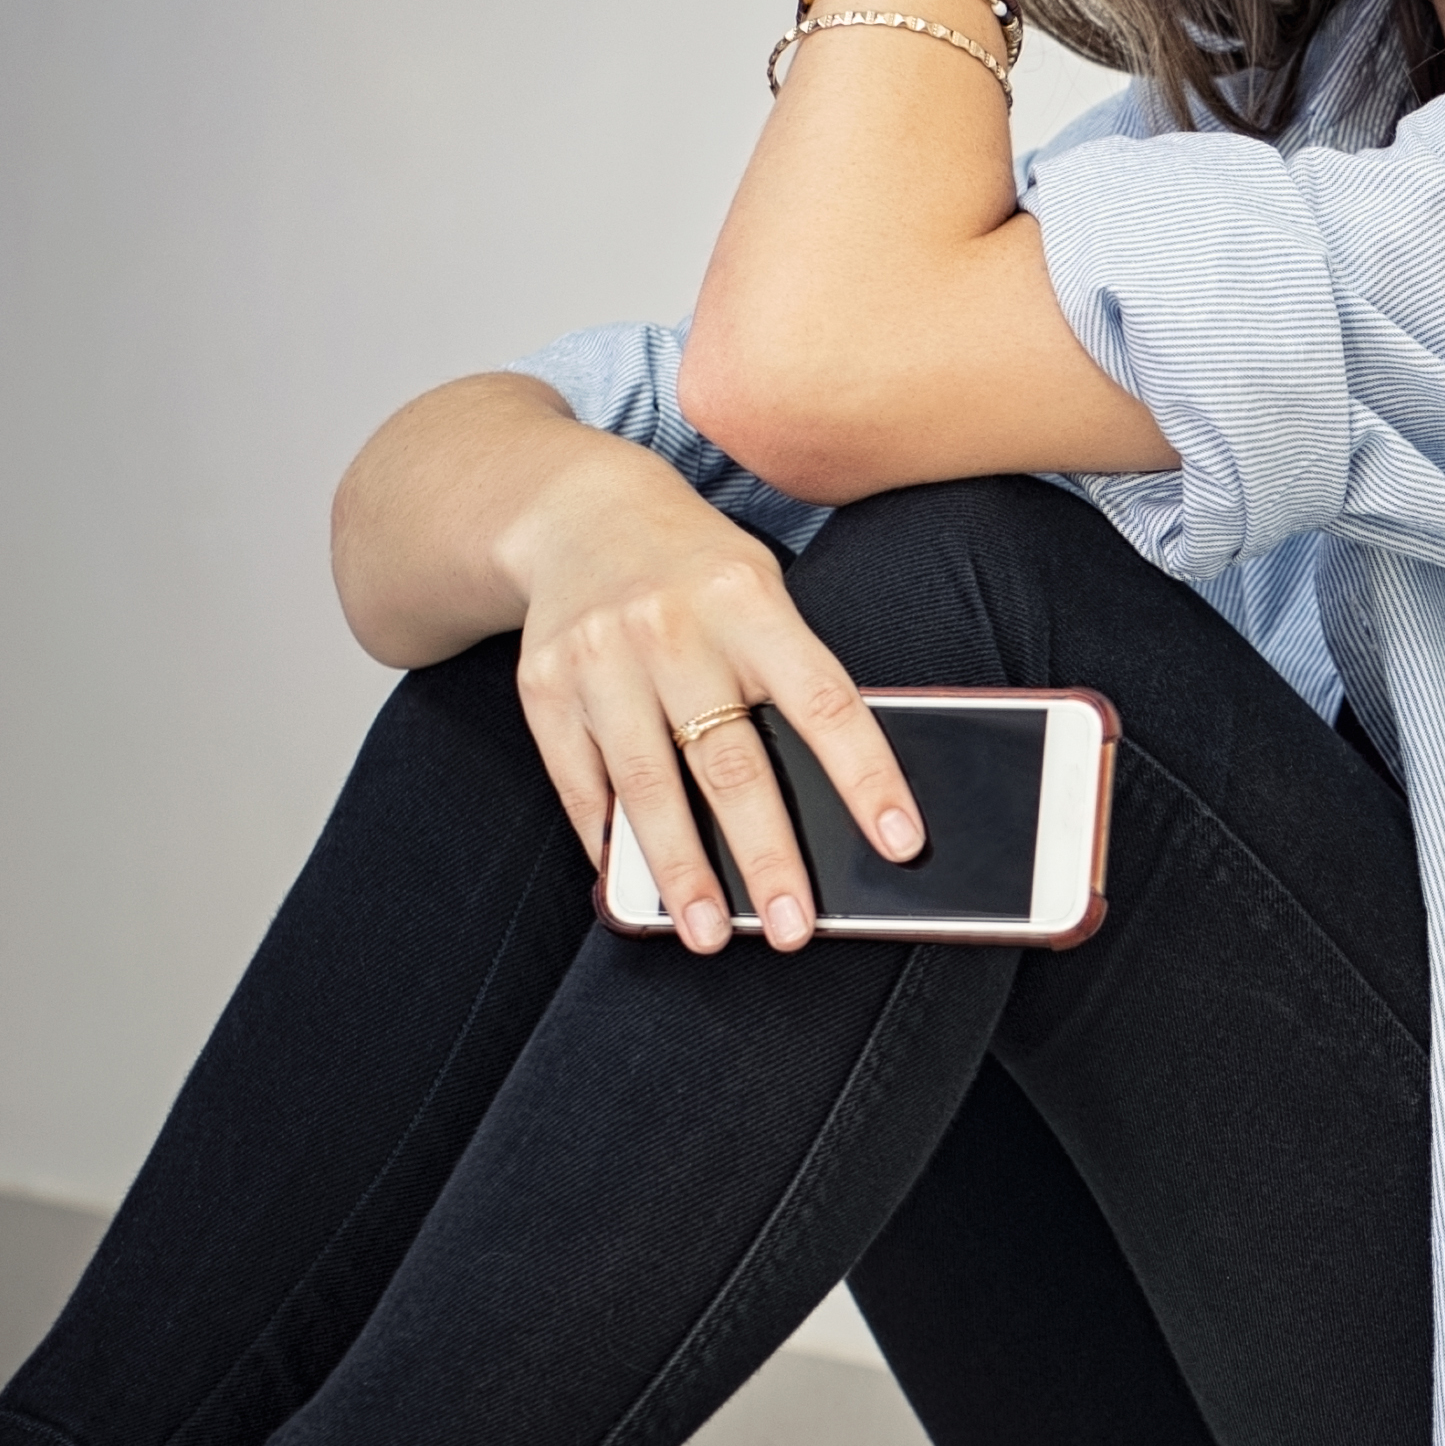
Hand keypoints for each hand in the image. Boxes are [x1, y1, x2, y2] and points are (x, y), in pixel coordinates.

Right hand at [498, 449, 917, 953]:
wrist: (580, 512)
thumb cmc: (698, 571)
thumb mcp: (760, 593)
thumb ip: (792, 677)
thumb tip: (839, 799)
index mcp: (749, 602)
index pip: (824, 703)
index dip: (866, 777)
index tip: (901, 843)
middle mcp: (672, 629)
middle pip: (729, 762)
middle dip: (766, 856)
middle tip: (792, 928)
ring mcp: (600, 658)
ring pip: (647, 786)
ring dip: (681, 871)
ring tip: (707, 933)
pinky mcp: (543, 686)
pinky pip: (580, 783)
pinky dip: (608, 842)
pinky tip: (633, 890)